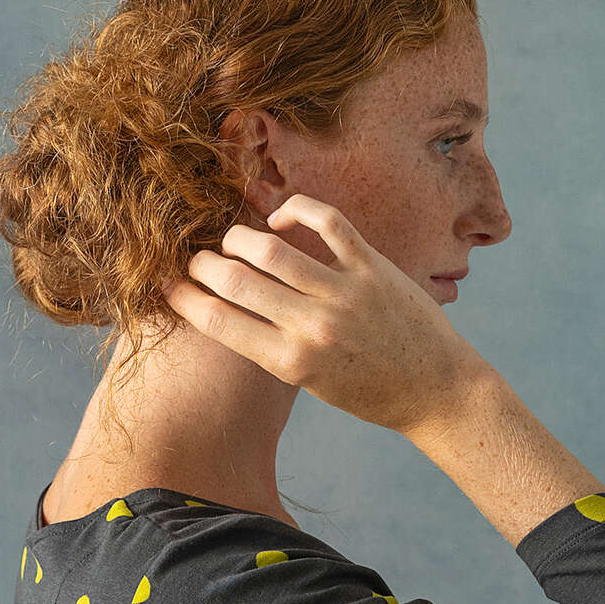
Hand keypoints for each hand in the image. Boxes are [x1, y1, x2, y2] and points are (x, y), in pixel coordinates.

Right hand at [162, 194, 487, 438]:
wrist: (435, 391)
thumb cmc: (370, 393)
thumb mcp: (313, 384)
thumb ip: (274, 347)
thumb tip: (230, 305)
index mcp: (291, 362)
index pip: (217, 321)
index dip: (183, 297)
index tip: (168, 284)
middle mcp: (313, 327)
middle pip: (235, 280)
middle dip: (204, 264)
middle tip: (196, 259)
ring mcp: (344, 293)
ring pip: (271, 248)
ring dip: (241, 237)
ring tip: (234, 240)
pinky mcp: (372, 267)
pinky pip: (326, 221)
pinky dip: (296, 210)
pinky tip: (281, 217)